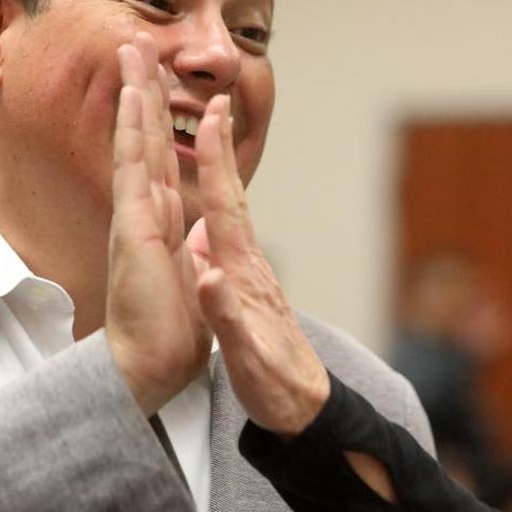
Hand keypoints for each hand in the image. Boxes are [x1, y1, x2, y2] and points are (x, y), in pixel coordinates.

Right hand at [105, 32, 211, 415]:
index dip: (163, 116)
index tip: (163, 78)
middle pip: (144, 137)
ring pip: (137, 141)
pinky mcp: (136, 229)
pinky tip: (131, 96)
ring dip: (135, 93)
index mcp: (167, 224)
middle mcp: (149, 212)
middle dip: (141, 88)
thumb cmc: (172, 335)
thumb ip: (195, 261)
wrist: (153, 368)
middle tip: (137, 43)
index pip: (163, 158)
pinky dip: (131, 129)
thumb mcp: (197, 289)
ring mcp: (139, 217)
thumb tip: (198, 247)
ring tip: (133, 49)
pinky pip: (134, 167)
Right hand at [191, 94, 329, 434]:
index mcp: (241, 273)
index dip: (217, 162)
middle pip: (231, 196)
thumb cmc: (275, 384)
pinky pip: (226, 232)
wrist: (305, 408)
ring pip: (230, 209)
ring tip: (212, 138)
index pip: (225, 207)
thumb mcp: (247, 356)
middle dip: (220, 149)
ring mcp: (250, 272)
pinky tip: (206, 210)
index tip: (213, 116)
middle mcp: (247, 263)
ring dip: (219, 170)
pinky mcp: (247, 285)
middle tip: (217, 104)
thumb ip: (227, 316)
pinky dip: (217, 206)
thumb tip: (209, 277)